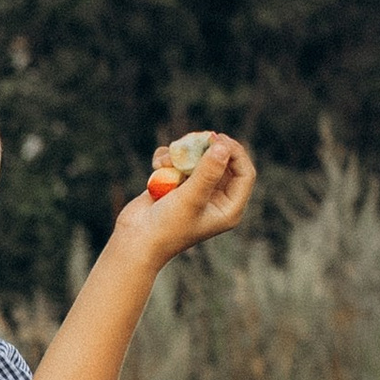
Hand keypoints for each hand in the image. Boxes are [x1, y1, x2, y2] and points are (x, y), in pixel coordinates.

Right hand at [121, 134, 255, 260]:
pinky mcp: (177, 184)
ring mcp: (196, 189)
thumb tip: (222, 146)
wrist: (134, 241)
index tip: (217, 140)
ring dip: (184, 152)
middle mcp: (216, 198)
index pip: (245, 173)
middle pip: (224, 161)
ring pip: (200, 157)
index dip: (235, 153)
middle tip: (195, 138)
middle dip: (207, 148)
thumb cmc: (166, 227)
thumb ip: (208, 171)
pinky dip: (169, 158)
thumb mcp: (191, 199)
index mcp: (228, 208)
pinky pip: (179, 161)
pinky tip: (158, 165)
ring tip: (168, 160)